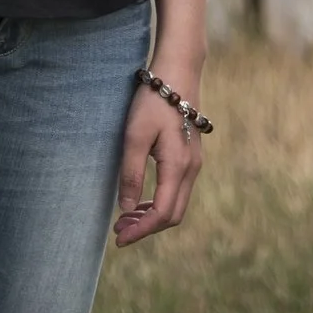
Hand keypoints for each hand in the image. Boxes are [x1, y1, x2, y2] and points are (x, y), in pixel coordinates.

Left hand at [114, 68, 203, 245]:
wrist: (178, 73)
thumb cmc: (153, 102)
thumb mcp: (135, 136)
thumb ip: (131, 173)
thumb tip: (127, 209)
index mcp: (178, 167)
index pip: (162, 214)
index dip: (140, 231)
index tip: (119, 239)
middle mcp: (191, 169)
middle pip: (173, 215)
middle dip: (146, 228)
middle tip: (118, 230)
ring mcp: (194, 163)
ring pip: (176, 204)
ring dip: (152, 216)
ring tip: (125, 218)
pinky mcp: (190, 157)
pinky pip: (177, 191)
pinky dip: (159, 202)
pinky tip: (141, 199)